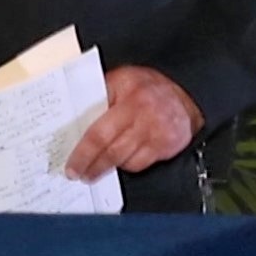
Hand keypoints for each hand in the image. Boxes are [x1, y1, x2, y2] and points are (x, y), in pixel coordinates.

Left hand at [64, 62, 201, 181]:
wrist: (183, 94)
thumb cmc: (145, 87)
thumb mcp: (119, 80)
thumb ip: (97, 97)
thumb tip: (72, 118)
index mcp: (128, 97)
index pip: (99, 132)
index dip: (83, 153)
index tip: (72, 165)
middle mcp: (144, 116)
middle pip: (112, 150)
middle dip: (92, 166)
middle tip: (80, 174)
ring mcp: (157, 133)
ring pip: (125, 160)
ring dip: (107, 168)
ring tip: (94, 170)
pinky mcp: (167, 146)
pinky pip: (140, 164)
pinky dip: (127, 164)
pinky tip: (120, 160)